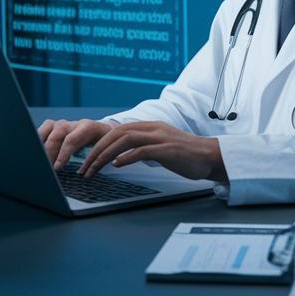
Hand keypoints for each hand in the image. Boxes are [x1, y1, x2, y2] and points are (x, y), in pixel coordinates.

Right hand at [37, 118, 113, 170]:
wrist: (103, 131)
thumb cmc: (104, 144)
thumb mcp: (105, 150)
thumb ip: (97, 159)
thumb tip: (85, 174)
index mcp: (87, 128)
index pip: (71, 139)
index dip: (63, 153)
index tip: (57, 167)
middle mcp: (73, 124)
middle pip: (57, 135)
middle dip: (49, 153)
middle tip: (47, 169)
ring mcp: (63, 124)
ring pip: (47, 130)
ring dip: (41, 146)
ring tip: (40, 161)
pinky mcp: (55, 126)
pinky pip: (43, 130)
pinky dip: (38, 141)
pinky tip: (36, 153)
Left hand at [77, 120, 227, 182]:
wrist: (210, 156)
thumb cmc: (185, 155)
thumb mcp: (160, 147)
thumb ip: (142, 147)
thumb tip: (120, 157)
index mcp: (149, 126)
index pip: (117, 131)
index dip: (100, 143)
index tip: (87, 159)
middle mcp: (152, 128)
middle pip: (116, 134)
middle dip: (96, 150)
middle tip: (84, 167)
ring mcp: (159, 137)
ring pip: (124, 140)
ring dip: (105, 155)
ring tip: (93, 169)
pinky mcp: (166, 149)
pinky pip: (142, 151)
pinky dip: (126, 157)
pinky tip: (116, 166)